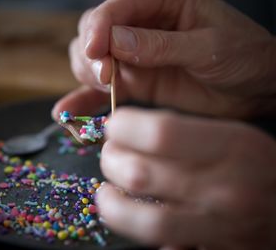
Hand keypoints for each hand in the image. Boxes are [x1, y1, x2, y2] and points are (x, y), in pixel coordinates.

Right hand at [53, 0, 275, 118]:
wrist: (256, 90)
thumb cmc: (244, 57)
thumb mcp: (209, 47)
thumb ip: (162, 45)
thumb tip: (116, 42)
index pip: (118, 5)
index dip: (100, 26)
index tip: (96, 52)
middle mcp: (141, 23)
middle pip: (93, 29)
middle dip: (91, 52)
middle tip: (105, 76)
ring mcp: (134, 55)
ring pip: (89, 57)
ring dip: (86, 73)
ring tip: (105, 88)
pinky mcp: (133, 82)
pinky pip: (99, 90)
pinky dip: (83, 100)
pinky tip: (69, 114)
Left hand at [96, 107, 275, 249]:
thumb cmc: (257, 165)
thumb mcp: (231, 135)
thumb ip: (182, 132)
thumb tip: (129, 132)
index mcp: (230, 147)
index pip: (159, 134)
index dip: (124, 128)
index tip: (115, 126)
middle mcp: (221, 188)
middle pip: (141, 174)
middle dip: (112, 161)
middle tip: (111, 155)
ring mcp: (216, 226)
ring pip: (145, 221)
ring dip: (113, 205)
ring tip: (106, 192)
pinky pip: (165, 248)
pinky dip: (141, 234)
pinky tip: (134, 218)